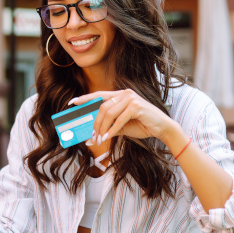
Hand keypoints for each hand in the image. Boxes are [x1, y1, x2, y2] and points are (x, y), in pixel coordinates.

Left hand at [69, 89, 183, 146]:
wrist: (161, 128)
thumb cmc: (141, 125)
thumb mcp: (121, 127)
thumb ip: (108, 128)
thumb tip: (91, 138)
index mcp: (120, 95)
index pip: (98, 95)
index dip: (84, 98)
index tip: (71, 103)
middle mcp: (124, 93)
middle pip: (102, 107)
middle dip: (95, 123)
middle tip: (92, 136)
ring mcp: (131, 98)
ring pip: (108, 113)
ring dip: (102, 128)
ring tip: (100, 139)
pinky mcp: (136, 106)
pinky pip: (119, 119)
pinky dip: (112, 130)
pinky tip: (108, 137)